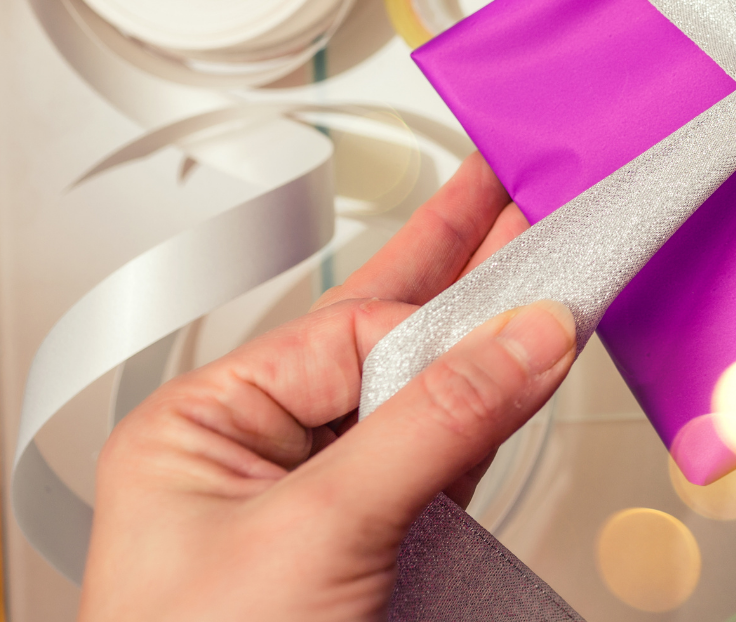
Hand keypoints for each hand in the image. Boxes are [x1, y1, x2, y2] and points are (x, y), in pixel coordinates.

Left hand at [80, 153, 576, 621]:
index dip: (445, 316)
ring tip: (532, 253)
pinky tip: (519, 366)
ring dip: (485, 337)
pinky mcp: (368, 549)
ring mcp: (315, 503)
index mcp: (203, 432)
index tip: (533, 282)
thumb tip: (524, 335)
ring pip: (419, 397)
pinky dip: (490, 418)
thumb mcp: (317, 532)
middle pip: (380, 340)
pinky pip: (439, 460)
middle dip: (455, 267)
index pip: (352, 338)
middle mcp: (256, 456)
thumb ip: (432, 422)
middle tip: (513, 186)